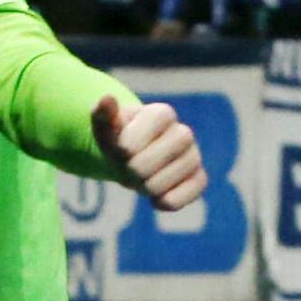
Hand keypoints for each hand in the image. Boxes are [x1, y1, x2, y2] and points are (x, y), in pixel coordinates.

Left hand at [91, 96, 204, 212]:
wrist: (136, 158)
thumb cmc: (121, 141)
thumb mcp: (106, 129)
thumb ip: (102, 115)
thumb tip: (106, 98)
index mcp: (162, 114)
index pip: (131, 145)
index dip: (122, 151)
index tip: (123, 146)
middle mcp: (184, 133)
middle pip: (142, 168)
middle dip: (129, 171)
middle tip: (133, 164)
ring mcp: (194, 157)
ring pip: (158, 186)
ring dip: (143, 187)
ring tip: (146, 175)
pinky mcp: (199, 180)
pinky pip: (177, 200)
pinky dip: (161, 202)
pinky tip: (158, 193)